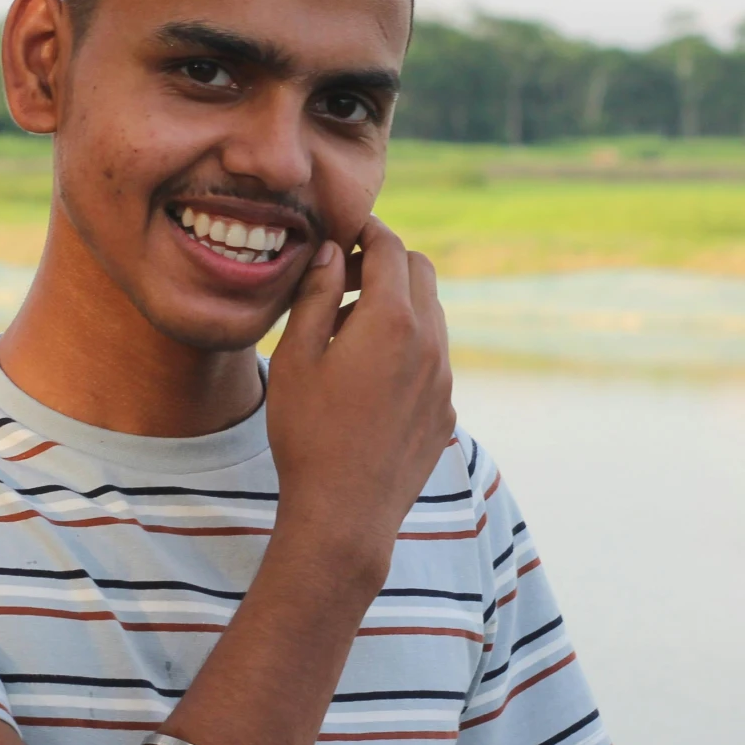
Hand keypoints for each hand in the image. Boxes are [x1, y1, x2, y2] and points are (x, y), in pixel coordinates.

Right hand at [266, 216, 454, 579]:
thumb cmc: (308, 434)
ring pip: (431, 315)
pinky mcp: (446, 410)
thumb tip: (334, 252)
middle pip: (420, 272)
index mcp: (392, 320)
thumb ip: (317, 294)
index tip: (344, 233)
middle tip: (345, 279)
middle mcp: (431, 343)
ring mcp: (444, 379)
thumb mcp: (297, 356)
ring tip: (348, 334)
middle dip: (386, 262)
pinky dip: (408, 346)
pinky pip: (434, 357)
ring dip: (397, 306)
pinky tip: (368, 378)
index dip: (367, 230)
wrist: (345, 514)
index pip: (391, 247)